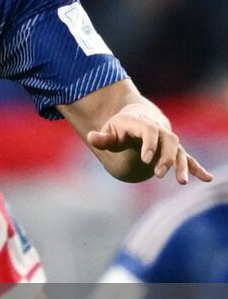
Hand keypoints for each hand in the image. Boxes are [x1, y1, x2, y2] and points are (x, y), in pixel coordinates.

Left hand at [87, 102, 212, 184]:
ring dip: (182, 166)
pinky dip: (197, 168)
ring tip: (182, 182)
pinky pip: (188, 158)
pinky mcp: (174, 150)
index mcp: (142, 124)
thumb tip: (92, 138)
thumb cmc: (120, 127)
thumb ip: (102, 137)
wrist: (137, 117)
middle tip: (158, 173)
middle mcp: (160, 131)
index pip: (149, 131)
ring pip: (180, 151)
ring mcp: (169, 140)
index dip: (149, 143)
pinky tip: (207, 179)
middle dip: (166, 157)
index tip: (146, 159)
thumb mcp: (109, 130)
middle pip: (169, 141)